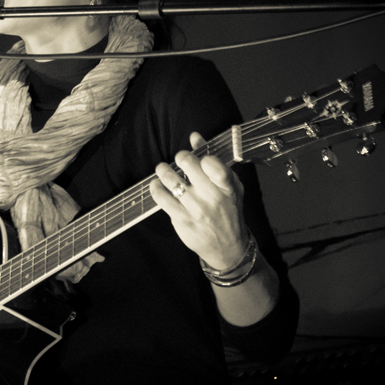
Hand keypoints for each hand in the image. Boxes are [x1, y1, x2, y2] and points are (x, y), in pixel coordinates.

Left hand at [149, 132, 247, 270]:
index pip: (214, 164)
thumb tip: (195, 137)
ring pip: (172, 181)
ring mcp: (196, 209)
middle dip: (181, 157)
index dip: (202, 156)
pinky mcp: (182, 220)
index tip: (197, 157)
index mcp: (227, 186)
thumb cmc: (227, 211)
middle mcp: (212, 197)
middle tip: (178, 159)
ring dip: (163, 171)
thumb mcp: (229, 186)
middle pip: (190, 166)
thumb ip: (214, 160)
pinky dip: (155, 189)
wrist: (227, 247)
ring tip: (162, 169)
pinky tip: (156, 185)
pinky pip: (162, 200)